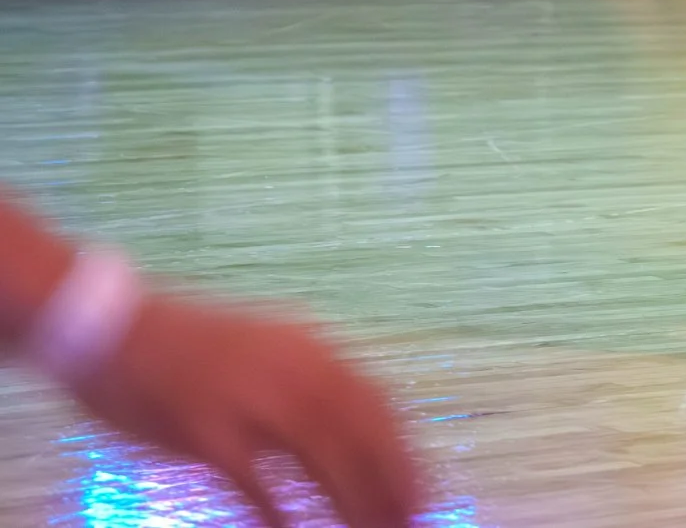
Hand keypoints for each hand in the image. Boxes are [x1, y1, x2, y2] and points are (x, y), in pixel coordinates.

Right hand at [69, 291, 421, 527]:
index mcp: (309, 349)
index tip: (424, 491)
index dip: (404, 453)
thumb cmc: (189, 348)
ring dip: (351, 503)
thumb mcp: (267, 350)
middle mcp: (290, 369)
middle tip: (412, 524)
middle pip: (359, 434)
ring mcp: (248, 398)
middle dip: (390, 485)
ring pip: (320, 458)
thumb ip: (308, 383)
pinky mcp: (204, 429)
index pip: (377, 405)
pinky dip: (279, 513)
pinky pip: (255, 481)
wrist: (111, 327)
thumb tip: (353, 427)